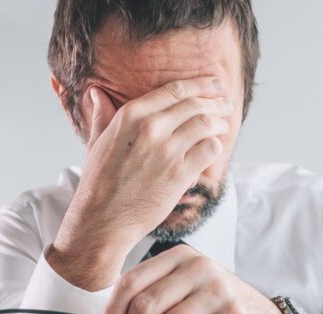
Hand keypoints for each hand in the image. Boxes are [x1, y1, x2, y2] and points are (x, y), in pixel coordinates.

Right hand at [49, 77, 234, 290]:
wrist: (103, 219)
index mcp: (131, 115)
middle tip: (226, 105)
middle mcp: (150, 128)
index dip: (201, 84)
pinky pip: (209, 151)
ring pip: (206, 124)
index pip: (175, 90)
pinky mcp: (179, 174)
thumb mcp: (96, 142)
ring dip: (220, 123)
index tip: (214, 84)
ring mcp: (167, 151)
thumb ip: (102, 115)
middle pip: (195, 104)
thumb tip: (96, 93)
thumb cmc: (99, 182)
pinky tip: (213, 148)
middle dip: (216, 102)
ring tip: (223, 125)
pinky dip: (215, 147)